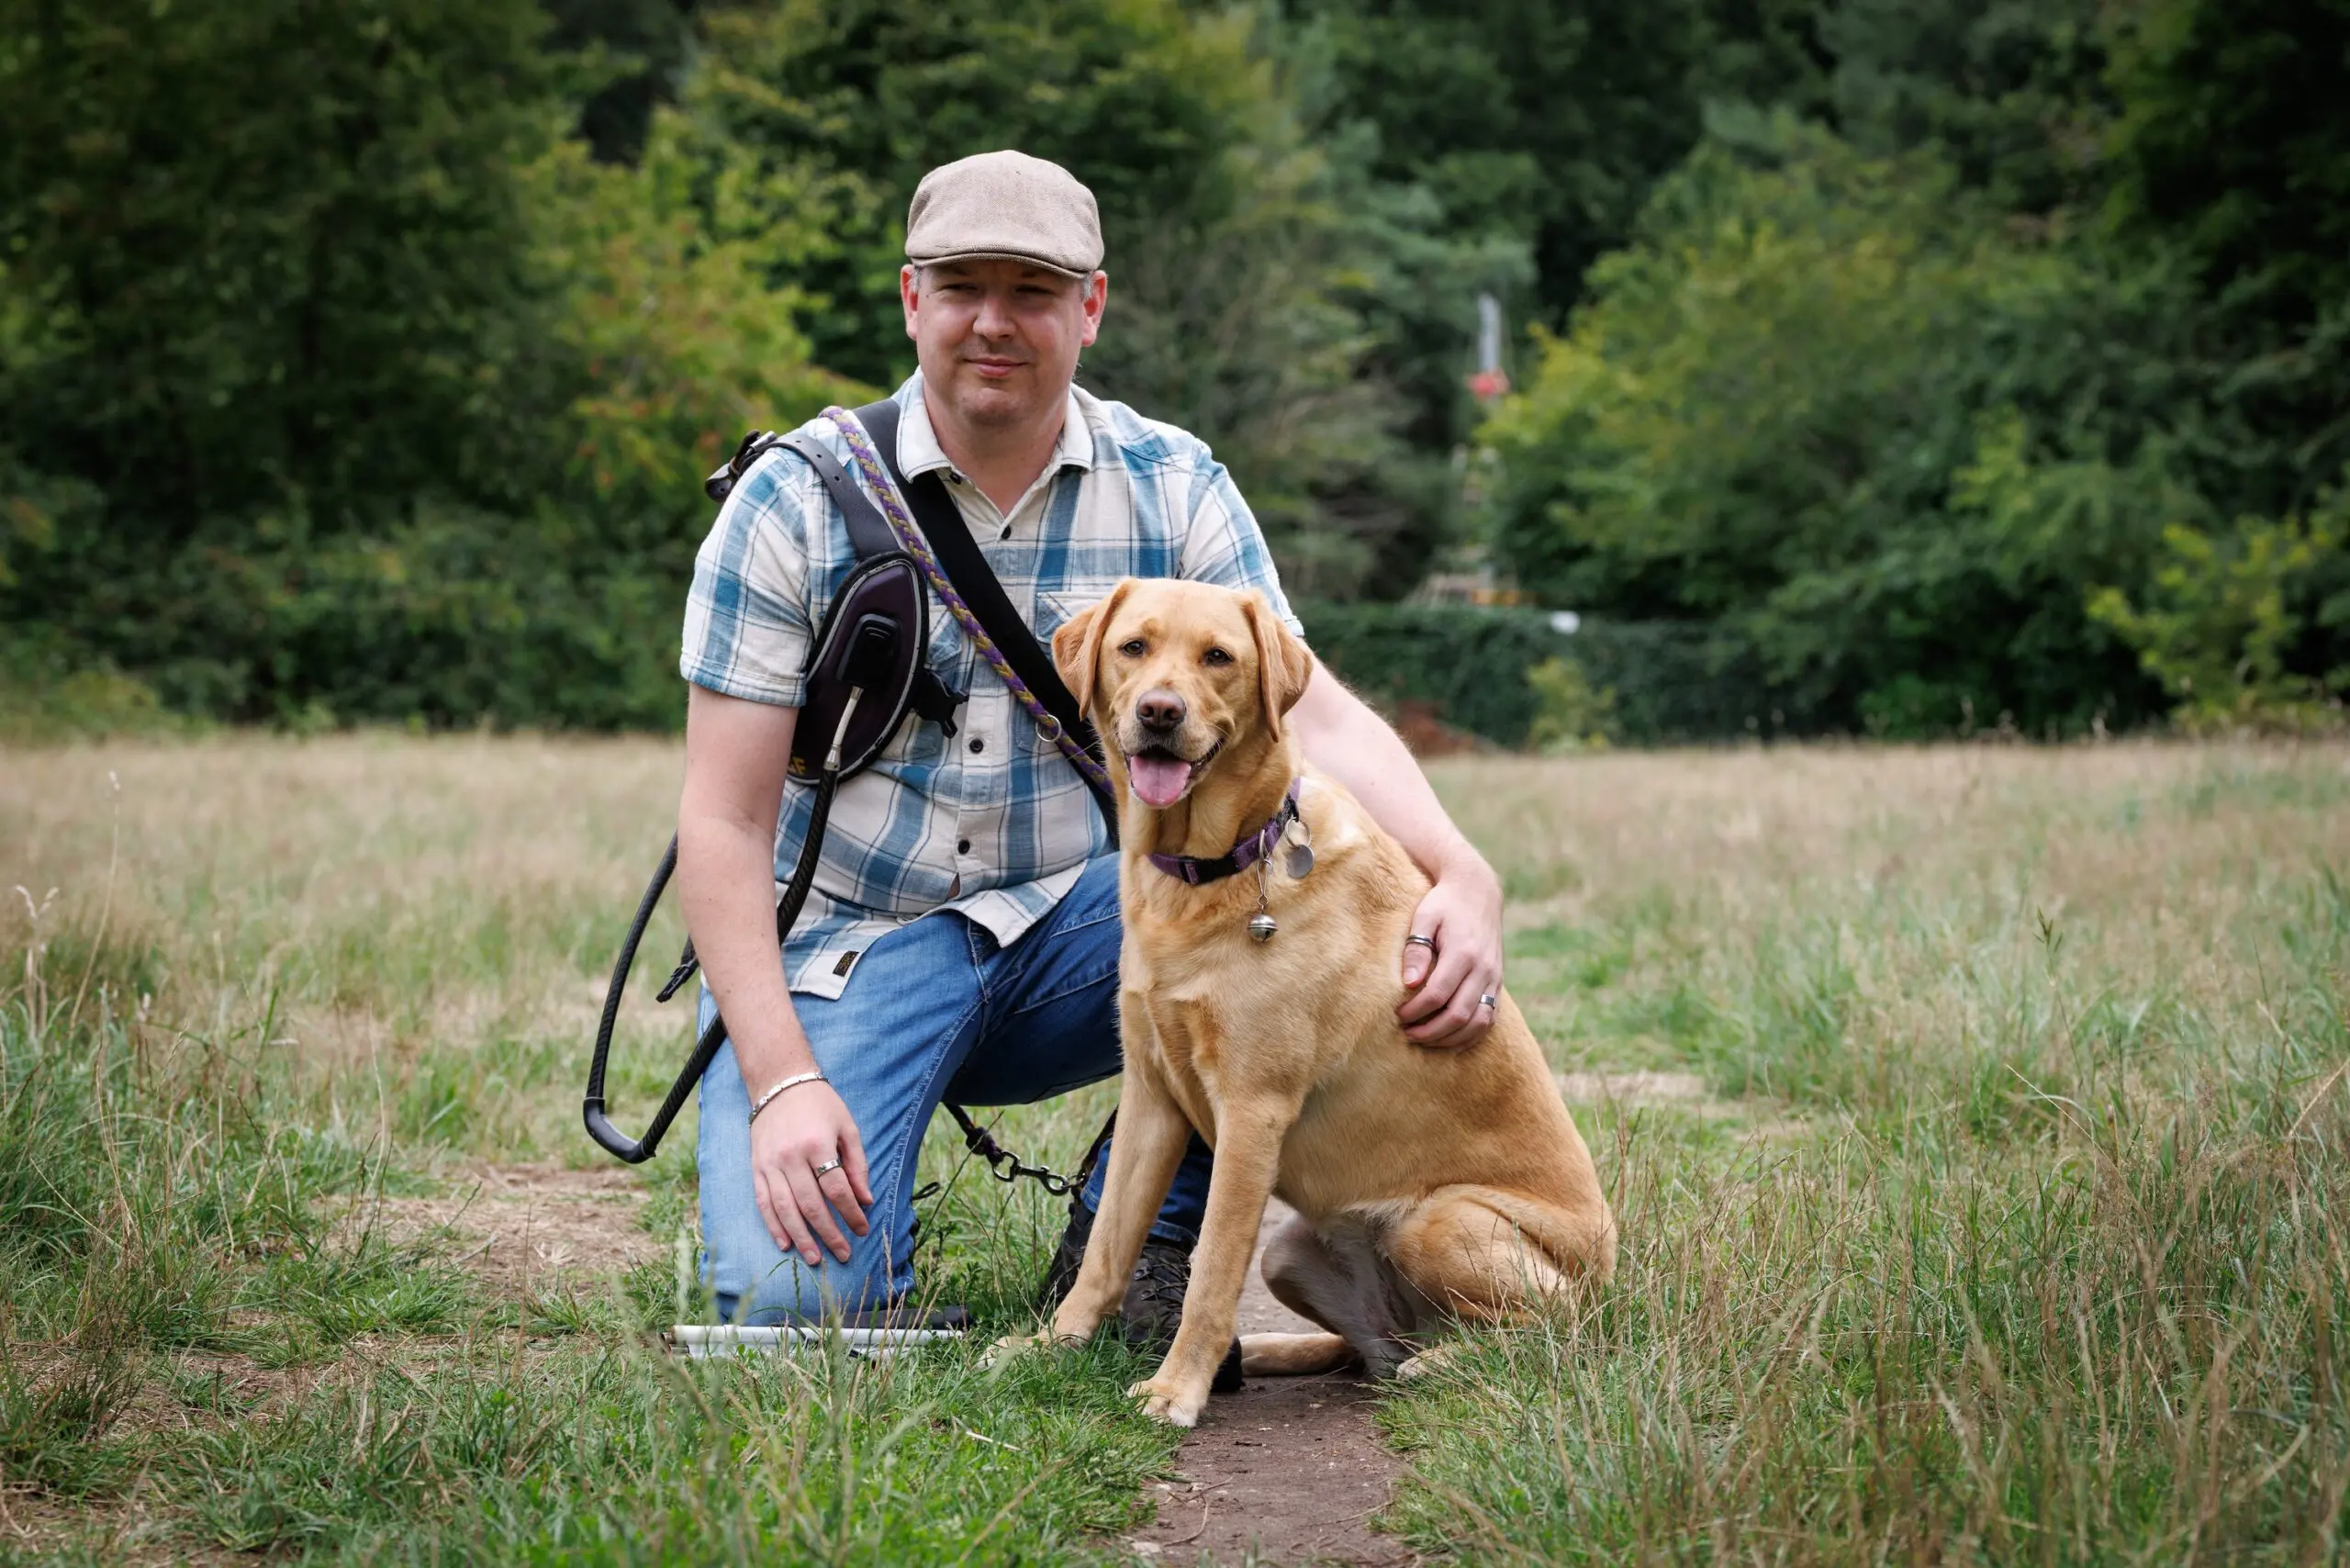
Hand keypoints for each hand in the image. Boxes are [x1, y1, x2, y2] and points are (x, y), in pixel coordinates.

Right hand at [750, 1080, 873, 1265]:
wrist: (779, 1083)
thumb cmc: (820, 1104)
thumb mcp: (847, 1127)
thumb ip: (857, 1164)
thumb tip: (865, 1199)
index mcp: (817, 1144)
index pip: (836, 1189)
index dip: (851, 1213)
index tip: (863, 1229)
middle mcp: (791, 1156)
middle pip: (811, 1205)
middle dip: (829, 1233)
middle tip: (843, 1254)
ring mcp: (770, 1164)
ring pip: (785, 1209)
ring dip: (801, 1238)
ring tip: (815, 1258)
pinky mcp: (756, 1167)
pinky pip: (763, 1202)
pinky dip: (774, 1225)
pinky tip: (785, 1243)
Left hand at [1396, 849, 1503, 1048]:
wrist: (1478, 890)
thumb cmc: (1444, 903)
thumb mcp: (1424, 917)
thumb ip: (1416, 949)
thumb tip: (1409, 984)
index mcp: (1463, 952)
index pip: (1438, 994)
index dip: (1416, 1011)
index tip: (1398, 1014)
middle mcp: (1484, 968)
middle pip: (1458, 1015)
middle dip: (1430, 1031)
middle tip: (1406, 1033)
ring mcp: (1494, 977)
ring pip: (1477, 1023)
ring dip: (1449, 1038)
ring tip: (1423, 1039)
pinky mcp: (1498, 983)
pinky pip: (1489, 1018)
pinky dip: (1470, 1035)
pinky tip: (1448, 1039)